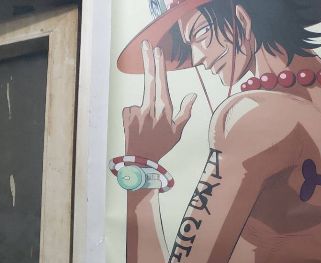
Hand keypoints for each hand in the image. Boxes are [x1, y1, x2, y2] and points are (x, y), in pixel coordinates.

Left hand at [123, 41, 195, 161]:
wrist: (141, 160)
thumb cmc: (161, 146)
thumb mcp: (177, 132)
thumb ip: (185, 112)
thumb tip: (193, 96)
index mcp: (164, 110)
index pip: (161, 83)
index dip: (159, 65)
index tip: (158, 51)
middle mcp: (150, 108)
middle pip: (149, 79)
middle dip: (148, 60)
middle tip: (146, 44)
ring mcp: (137, 111)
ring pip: (142, 101)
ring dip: (144, 111)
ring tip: (145, 128)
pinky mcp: (127, 115)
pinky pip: (132, 109)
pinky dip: (135, 116)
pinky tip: (137, 128)